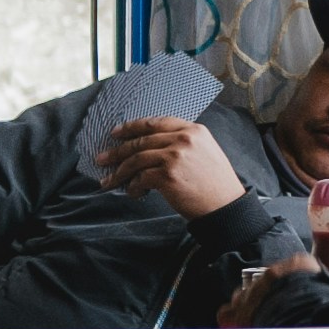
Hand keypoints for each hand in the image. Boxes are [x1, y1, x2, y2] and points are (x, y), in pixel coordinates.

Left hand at [93, 112, 233, 221]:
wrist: (226, 205)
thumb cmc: (216, 183)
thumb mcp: (205, 151)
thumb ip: (183, 142)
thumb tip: (151, 147)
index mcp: (193, 130)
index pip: (155, 122)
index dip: (132, 126)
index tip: (117, 132)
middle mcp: (183, 139)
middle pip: (141, 140)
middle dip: (118, 151)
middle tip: (102, 158)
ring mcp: (175, 156)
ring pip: (136, 159)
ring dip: (119, 171)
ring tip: (109, 180)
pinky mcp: (168, 175)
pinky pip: (141, 178)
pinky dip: (133, 186)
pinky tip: (133, 192)